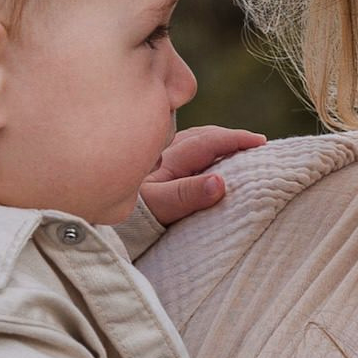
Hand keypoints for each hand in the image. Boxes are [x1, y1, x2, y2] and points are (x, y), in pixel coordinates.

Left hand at [141, 125, 264, 226]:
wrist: (95, 221)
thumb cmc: (130, 218)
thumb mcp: (159, 207)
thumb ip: (187, 195)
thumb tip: (220, 183)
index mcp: (169, 157)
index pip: (210, 141)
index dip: (237, 139)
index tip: (261, 142)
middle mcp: (164, 151)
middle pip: (204, 136)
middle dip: (231, 138)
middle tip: (257, 144)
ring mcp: (159, 158)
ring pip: (194, 141)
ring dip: (217, 142)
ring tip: (238, 149)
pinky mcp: (154, 168)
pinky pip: (185, 151)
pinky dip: (203, 151)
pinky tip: (208, 160)